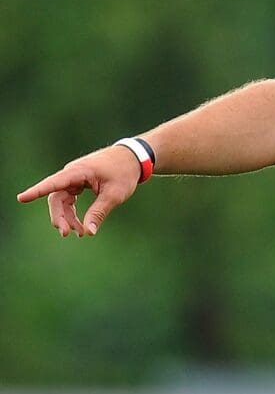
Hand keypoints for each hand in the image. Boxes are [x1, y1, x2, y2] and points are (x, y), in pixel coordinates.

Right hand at [16, 146, 141, 236]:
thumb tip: (89, 232)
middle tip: (67, 234)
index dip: (37, 191)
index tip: (22, 198)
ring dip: (68, 218)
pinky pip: (69, 200)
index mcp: (78, 172)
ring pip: (62, 201)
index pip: (54, 183)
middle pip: (56, 198)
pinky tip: (79, 227)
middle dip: (60, 217)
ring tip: (79, 233)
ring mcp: (74, 178)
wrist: (134, 158)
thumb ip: (99, 212)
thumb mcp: (114, 194)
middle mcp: (72, 174)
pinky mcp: (78, 183)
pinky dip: (73, 213)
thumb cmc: (124, 173)